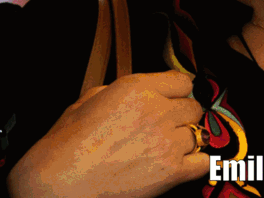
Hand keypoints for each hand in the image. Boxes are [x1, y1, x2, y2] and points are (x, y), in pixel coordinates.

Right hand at [7, 71, 208, 197]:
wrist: (59, 182)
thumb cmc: (66, 144)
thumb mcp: (88, 99)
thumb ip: (120, 91)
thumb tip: (136, 93)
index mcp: (137, 88)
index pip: (182, 80)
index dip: (177, 90)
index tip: (174, 97)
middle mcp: (158, 111)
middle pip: (193, 107)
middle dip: (182, 115)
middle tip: (167, 125)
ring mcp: (168, 142)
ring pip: (199, 133)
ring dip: (186, 139)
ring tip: (166, 147)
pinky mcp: (172, 172)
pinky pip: (204, 162)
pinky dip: (198, 162)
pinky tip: (185, 163)